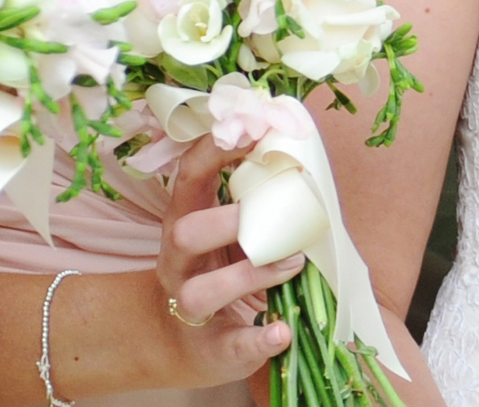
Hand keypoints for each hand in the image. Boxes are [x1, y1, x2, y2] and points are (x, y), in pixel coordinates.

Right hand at [156, 139, 300, 386]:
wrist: (186, 342)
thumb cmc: (219, 271)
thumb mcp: (229, 233)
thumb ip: (254, 200)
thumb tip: (299, 156)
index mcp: (186, 221)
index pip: (190, 176)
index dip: (214, 151)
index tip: (252, 131)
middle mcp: (178, 261)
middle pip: (186, 232)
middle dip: (227, 221)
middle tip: (275, 217)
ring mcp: (188, 305)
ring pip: (202, 291)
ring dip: (250, 276)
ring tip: (293, 264)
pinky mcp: (210, 347)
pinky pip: (230, 345)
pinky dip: (257, 340)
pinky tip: (281, 332)